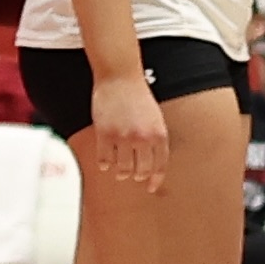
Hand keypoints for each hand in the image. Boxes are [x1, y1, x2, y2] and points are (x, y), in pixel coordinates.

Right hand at [89, 68, 169, 190]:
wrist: (119, 77)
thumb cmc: (137, 95)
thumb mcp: (155, 118)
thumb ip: (155, 139)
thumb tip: (152, 162)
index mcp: (159, 134)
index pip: (160, 165)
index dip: (155, 179)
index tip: (150, 186)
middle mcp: (142, 138)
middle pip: (141, 170)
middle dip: (137, 175)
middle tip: (132, 175)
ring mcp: (123, 137)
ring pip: (123, 168)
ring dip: (121, 172)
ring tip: (119, 170)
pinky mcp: (105, 134)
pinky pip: (104, 158)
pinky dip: (105, 163)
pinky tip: (105, 162)